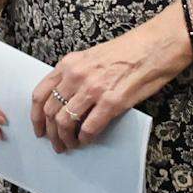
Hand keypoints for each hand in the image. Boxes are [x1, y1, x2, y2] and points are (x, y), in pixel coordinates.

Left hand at [32, 15, 190, 151]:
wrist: (156, 46)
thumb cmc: (128, 51)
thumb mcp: (91, 57)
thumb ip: (75, 75)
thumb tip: (66, 99)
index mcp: (68, 64)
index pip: (40, 94)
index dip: (36, 116)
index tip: (39, 129)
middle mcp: (76, 76)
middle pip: (50, 112)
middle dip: (50, 133)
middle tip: (56, 144)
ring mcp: (93, 89)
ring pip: (65, 122)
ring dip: (65, 139)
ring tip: (70, 145)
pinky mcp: (112, 102)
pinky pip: (89, 127)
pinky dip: (85, 138)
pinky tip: (87, 141)